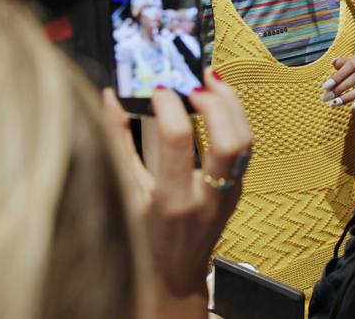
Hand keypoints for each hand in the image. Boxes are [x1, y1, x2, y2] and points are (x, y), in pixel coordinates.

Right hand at [102, 73, 251, 309]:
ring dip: (232, 105)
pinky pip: (245, 147)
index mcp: (172, 201)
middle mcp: (206, 198)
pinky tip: (220, 101)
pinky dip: (236, 118)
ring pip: (245, 142)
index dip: (169, 107)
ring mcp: (228, 195)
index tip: (158, 90)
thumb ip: (117, 142)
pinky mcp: (239, 190)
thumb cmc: (144, 234)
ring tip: (211, 81)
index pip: (177, 141)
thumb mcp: (126, 190)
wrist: (176, 272)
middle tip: (193, 82)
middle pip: (227, 141)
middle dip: (214, 103)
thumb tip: (109, 97)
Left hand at [323, 45, 354, 113]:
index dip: (338, 77)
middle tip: (327, 98)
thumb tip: (334, 62)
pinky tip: (354, 106)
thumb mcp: (349, 64)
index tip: (325, 87)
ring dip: (350, 97)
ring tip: (336, 103)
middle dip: (341, 89)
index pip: (351, 65)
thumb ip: (343, 64)